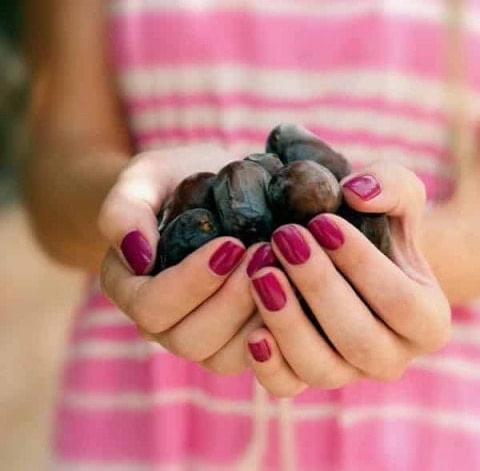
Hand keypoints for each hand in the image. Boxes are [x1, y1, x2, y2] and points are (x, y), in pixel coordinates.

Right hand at [98, 146, 264, 373]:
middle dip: (231, 299)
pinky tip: (299, 291)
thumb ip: (125, 210)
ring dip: (258, 316)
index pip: (151, 307)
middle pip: (190, 340)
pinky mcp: (241, 343)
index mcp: (131, 289)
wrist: (222, 185)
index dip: (191, 283)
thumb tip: (137, 254)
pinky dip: (281, 330)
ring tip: (283, 269)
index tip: (230, 243)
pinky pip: (260, 358)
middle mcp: (164, 325)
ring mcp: (204, 340)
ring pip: (226, 356)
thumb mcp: (147, 177)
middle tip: (264, 254)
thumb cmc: (179, 178)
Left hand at [244, 162, 450, 396]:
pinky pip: (287, 387)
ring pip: (322, 368)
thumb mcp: (399, 196)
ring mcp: (351, 375)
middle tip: (285, 238)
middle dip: (319, 288)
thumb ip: (391, 185)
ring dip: (289, 322)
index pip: (401, 301)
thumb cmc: (380, 225)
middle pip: (360, 339)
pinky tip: (252, 330)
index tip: (323, 221)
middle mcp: (394, 358)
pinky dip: (269, 365)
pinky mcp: (309, 380)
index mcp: (429, 322)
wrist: (352, 259)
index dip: (361, 264)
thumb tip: (358, 193)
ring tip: (262, 272)